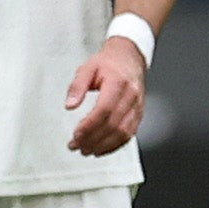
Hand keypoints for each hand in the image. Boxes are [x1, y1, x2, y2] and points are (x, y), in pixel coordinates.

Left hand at [64, 38, 146, 155]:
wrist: (129, 58)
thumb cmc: (108, 63)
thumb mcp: (87, 68)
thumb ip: (77, 86)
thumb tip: (69, 105)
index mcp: (118, 83)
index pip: (104, 109)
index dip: (89, 125)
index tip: (75, 134)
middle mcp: (131, 96)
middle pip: (113, 124)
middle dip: (93, 139)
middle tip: (76, 146)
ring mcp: (137, 106)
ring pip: (123, 133)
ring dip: (103, 146)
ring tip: (86, 150)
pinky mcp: (139, 114)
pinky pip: (129, 134)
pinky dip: (115, 145)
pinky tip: (101, 149)